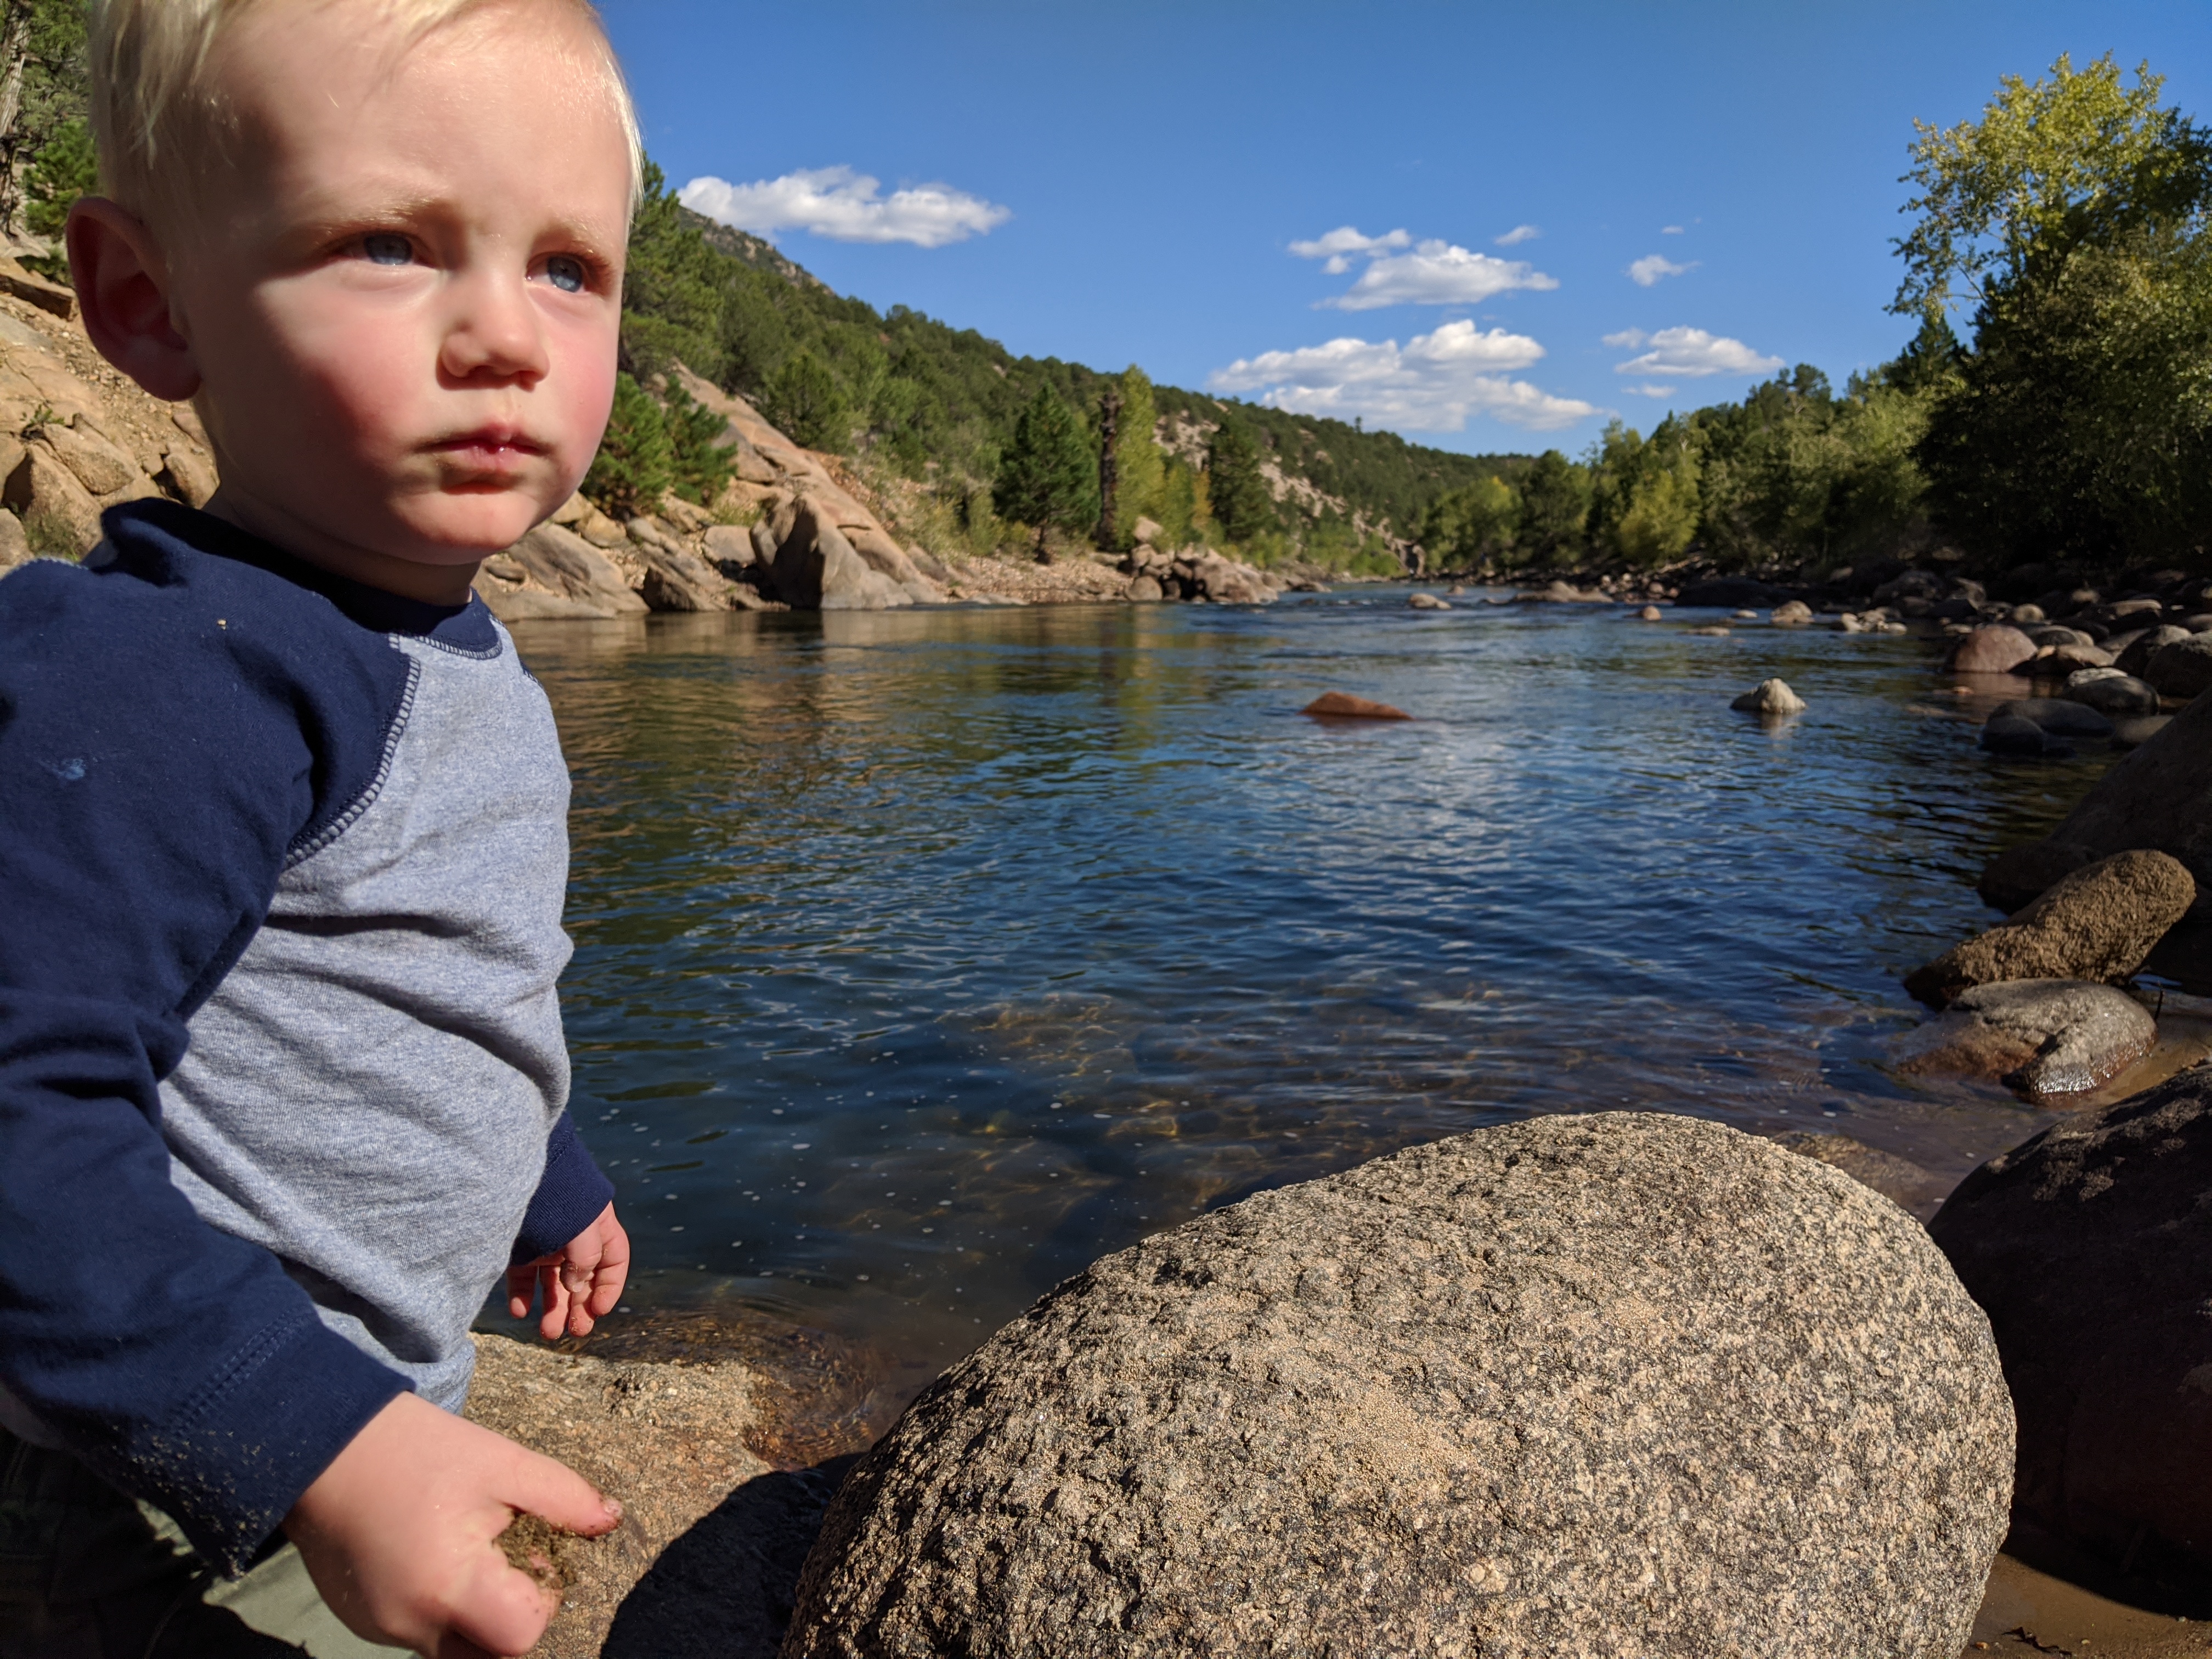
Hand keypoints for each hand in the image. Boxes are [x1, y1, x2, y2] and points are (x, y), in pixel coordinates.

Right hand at [285, 1391, 620, 1657]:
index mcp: (447, 1587)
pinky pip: (418, 1632)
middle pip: (486, 1656)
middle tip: (512, 1556)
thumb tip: (611, 1520)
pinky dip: (441, 1606)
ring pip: (451, 1648)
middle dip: (512, 1617)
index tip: (536, 1554)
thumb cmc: (416, 1449)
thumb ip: (562, 1496)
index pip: (520, 1637)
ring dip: (476, 1613)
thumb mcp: (500, 1461)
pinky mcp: (360, 1618)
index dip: (544, 1601)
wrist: (322, 1443)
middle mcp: (410, 1623)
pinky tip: (437, 1552)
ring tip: (472, 1547)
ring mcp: (379, 1627)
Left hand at [506, 1202, 628, 1340]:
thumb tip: (576, 1289)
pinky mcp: (520, 1249)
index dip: (609, 1288)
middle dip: (579, 1307)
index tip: (599, 1310)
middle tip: (576, 1331)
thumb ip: (586, 1258)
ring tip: (548, 1333)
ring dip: (553, 1309)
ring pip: (553, 1284)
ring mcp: (546, 1244)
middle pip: (582, 1280)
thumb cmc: (558, 1195)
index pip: (612, 1263)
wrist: (515, 1172)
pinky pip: (523, 1278)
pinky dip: (522, 1297)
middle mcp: (573, 1240)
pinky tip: (520, 1311)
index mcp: (597, 1230)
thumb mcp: (583, 1225)